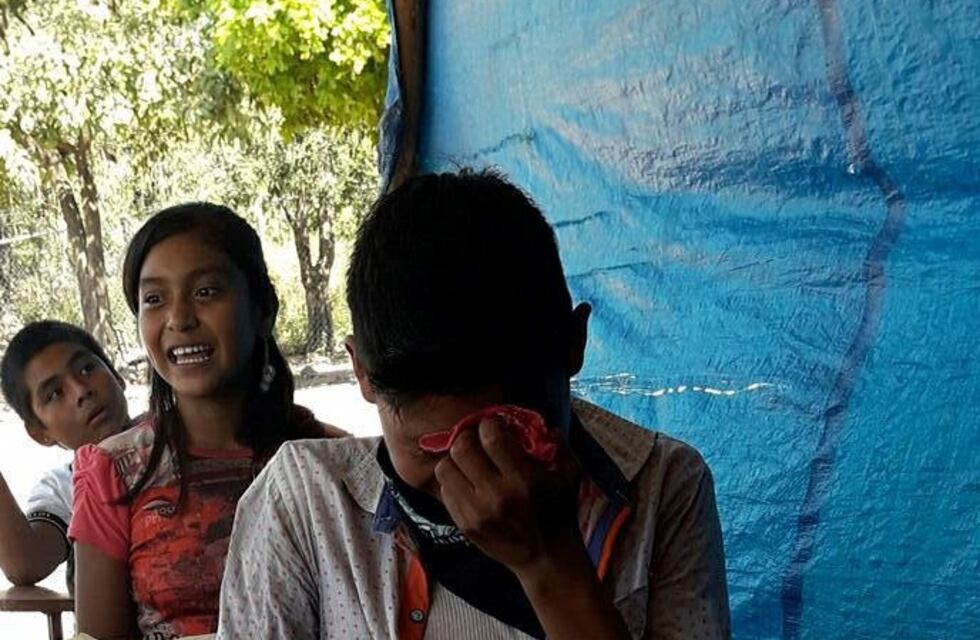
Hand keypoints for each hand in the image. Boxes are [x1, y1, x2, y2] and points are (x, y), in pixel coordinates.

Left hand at [434, 415, 580, 570]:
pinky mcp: (464, 525)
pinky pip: (444, 490)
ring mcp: (475, 512)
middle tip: (477, 441)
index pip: (490, 436)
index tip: (495, 426)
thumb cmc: (559, 514)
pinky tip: (467, 482)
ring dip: (456, 460)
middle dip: (468, 438)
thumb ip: (560, 447)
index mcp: (522, 480)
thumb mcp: (569, 477)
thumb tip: (547, 426)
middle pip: (461, 448)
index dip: (490, 424)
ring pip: (445, 468)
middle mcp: (495, 495)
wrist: (546, 559)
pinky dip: (453, 481)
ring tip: (469, 462)